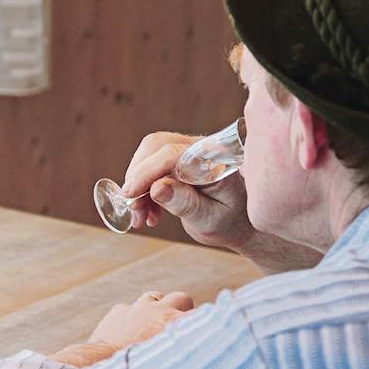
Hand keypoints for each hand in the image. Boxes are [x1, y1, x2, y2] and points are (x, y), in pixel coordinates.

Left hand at [51, 291, 192, 367]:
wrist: (101, 366)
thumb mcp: (168, 358)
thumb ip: (181, 346)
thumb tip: (197, 355)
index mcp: (175, 323)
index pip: (200, 315)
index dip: (202, 323)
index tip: (202, 332)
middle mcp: (159, 311)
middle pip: (181, 298)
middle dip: (182, 309)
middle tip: (178, 327)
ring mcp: (137, 308)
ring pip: (155, 297)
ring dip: (156, 309)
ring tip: (152, 326)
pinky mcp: (118, 311)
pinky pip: (128, 309)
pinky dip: (130, 318)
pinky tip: (127, 333)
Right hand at [122, 131, 257, 250]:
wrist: (238, 222)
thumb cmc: (229, 222)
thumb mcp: (209, 220)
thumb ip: (185, 203)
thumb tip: (156, 187)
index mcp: (215, 160)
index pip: (173, 154)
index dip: (147, 172)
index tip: (130, 195)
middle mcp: (201, 148)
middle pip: (156, 146)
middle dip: (138, 178)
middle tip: (133, 210)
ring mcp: (188, 150)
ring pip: (150, 155)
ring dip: (138, 185)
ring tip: (141, 217)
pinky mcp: (178, 159)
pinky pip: (152, 165)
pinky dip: (143, 189)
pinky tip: (148, 212)